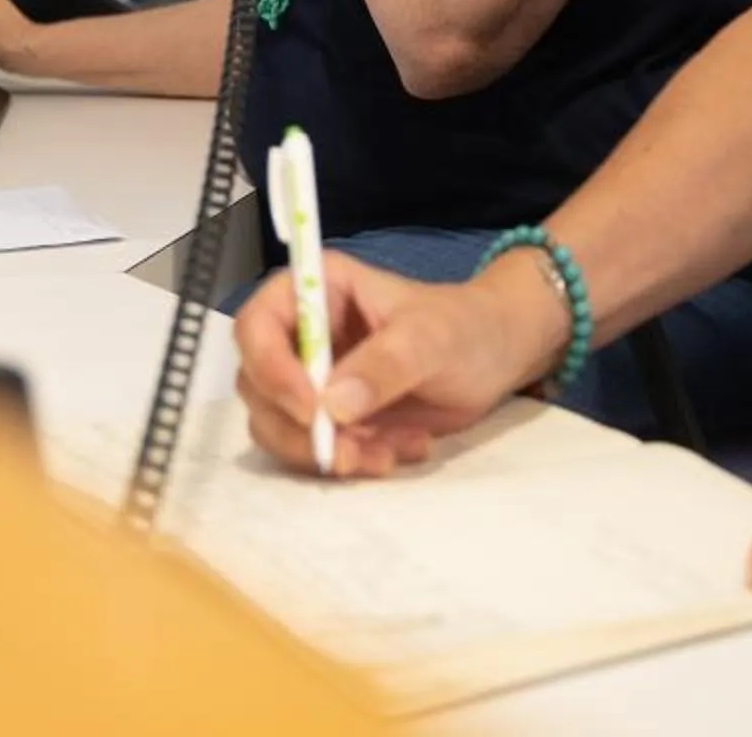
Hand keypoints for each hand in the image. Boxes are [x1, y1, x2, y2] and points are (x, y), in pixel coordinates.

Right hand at [233, 253, 565, 476]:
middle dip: (299, 427)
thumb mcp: (431, 337)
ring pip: (278, 426)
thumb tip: (332, 404)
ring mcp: (310, 379)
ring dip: (326, 452)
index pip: (256, 325)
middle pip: (258, 386)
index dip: (270, 369)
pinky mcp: (328, 418)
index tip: (311, 408)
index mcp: (316, 290)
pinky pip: (312, 450)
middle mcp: (300, 334)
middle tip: (352, 450)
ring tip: (387, 453)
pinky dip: (350, 461)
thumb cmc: (463, 327)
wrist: (495, 356)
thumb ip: (385, 364)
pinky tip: (399, 449)